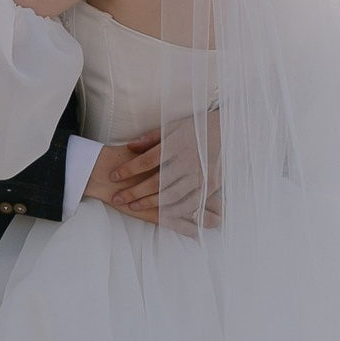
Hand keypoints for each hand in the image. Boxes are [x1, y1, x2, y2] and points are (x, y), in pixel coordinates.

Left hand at [82, 120, 221, 233]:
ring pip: (171, 195)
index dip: (128, 169)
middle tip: (117, 198)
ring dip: (150, 203)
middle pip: (156, 181)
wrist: (227, 131)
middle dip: (134, 192)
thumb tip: (130, 147)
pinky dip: (174, 210)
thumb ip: (151, 138)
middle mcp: (187, 160)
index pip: (147, 160)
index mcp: (176, 144)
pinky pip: (190, 202)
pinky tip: (160, 213)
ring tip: (133, 207)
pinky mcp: (210, 185)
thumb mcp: (173, 126)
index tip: (112, 176)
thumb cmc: (195, 128)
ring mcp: (200, 174)